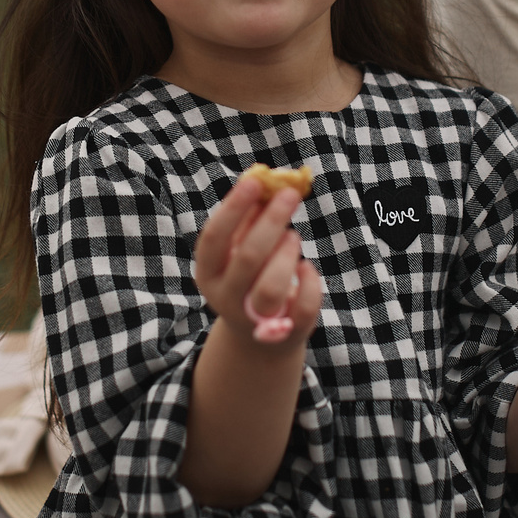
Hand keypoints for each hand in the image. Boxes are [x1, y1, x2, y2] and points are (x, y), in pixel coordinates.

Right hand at [192, 173, 323, 349]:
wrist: (256, 338)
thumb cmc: (249, 278)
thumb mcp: (239, 250)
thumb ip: (248, 219)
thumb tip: (263, 179)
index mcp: (208, 273)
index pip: (213, 239)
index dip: (233, 208)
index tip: (255, 182)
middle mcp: (225, 298)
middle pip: (248, 258)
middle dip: (271, 222)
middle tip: (290, 196)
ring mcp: (254, 318)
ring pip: (271, 288)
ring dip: (287, 254)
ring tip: (293, 237)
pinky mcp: (286, 331)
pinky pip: (303, 306)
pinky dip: (310, 281)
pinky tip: (306, 268)